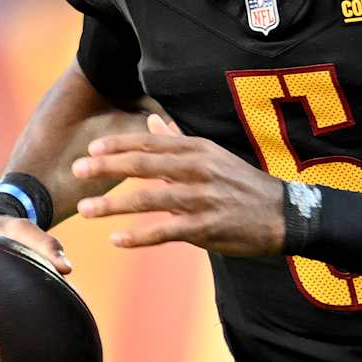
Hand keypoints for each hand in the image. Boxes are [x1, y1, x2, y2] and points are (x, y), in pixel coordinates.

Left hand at [71, 114, 284, 256]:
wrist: (284, 215)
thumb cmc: (243, 184)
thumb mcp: (213, 156)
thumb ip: (178, 141)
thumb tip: (150, 121)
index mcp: (198, 150)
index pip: (151, 144)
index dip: (119, 146)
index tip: (91, 149)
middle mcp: (198, 170)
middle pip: (145, 165)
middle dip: (108, 167)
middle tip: (77, 169)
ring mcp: (202, 199)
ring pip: (150, 199)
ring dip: (114, 204)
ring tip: (85, 210)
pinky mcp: (207, 228)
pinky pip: (166, 231)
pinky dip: (140, 236)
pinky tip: (117, 239)